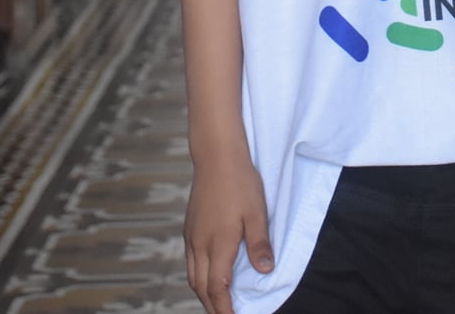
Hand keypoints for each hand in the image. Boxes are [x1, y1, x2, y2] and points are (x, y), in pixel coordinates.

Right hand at [184, 145, 274, 313]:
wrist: (216, 156)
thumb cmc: (240, 182)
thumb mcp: (257, 213)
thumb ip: (259, 244)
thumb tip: (265, 271)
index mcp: (218, 244)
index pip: (217, 288)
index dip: (224, 308)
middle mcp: (200, 244)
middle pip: (201, 287)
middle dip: (212, 306)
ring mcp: (191, 236)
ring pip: (192, 276)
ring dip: (204, 293)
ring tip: (217, 302)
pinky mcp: (189, 227)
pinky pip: (190, 261)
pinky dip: (199, 276)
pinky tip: (209, 274)